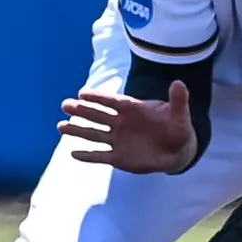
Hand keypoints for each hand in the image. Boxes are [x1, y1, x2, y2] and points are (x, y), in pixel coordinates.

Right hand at [58, 82, 198, 173]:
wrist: (177, 150)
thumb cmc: (177, 128)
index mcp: (132, 108)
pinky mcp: (119, 157)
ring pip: (94, 134)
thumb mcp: (180, 114)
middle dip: (81, 111)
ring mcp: (118, 140)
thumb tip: (180, 83)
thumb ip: (178, 100)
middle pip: (97, 115)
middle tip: (65, 105)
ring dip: (78, 131)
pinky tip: (73, 153)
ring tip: (60, 126)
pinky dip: (88, 155)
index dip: (98, 97)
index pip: (112, 101)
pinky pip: (100, 156)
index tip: (82, 93)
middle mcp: (121, 123)